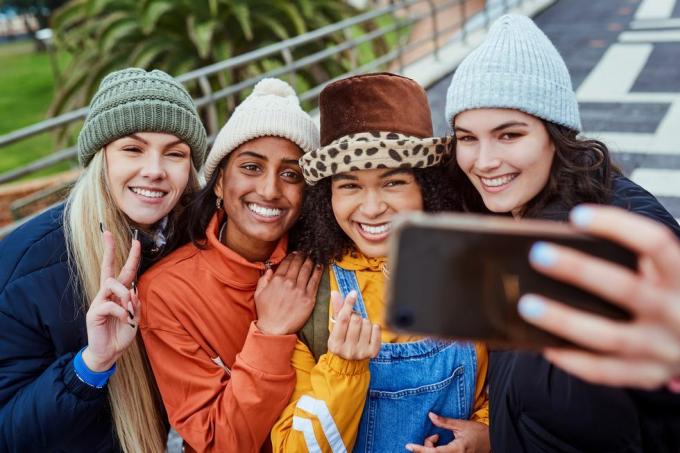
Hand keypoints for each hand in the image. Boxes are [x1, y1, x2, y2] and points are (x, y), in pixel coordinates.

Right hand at [82, 230, 140, 371]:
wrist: (109, 353)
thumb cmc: (122, 333)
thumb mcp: (135, 317)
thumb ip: (135, 303)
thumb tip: (132, 291)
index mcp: (118, 293)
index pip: (124, 270)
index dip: (130, 256)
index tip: (135, 241)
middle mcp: (107, 293)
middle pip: (107, 267)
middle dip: (109, 249)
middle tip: (107, 233)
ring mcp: (98, 301)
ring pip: (112, 284)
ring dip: (125, 296)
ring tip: (130, 312)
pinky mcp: (94, 312)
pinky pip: (110, 304)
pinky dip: (122, 312)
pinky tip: (126, 320)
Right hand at [254, 252, 321, 334]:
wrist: (275, 329)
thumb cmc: (266, 312)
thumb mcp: (259, 294)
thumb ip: (263, 280)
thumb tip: (269, 270)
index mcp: (277, 280)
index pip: (287, 263)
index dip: (292, 256)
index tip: (295, 252)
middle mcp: (289, 283)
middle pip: (298, 264)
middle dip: (302, 255)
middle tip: (306, 252)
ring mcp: (300, 290)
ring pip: (307, 270)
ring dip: (311, 261)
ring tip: (313, 257)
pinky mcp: (309, 299)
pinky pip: (315, 282)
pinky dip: (318, 272)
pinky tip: (320, 266)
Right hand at [327, 290, 380, 359]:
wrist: (349, 363)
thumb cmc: (342, 341)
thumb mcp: (336, 329)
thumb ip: (337, 310)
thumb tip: (334, 293)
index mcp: (335, 344)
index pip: (343, 319)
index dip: (348, 304)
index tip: (353, 293)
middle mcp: (347, 350)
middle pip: (356, 320)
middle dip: (356, 316)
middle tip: (354, 322)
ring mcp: (361, 352)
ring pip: (367, 324)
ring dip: (365, 322)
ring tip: (360, 329)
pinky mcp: (372, 353)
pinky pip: (377, 330)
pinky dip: (374, 327)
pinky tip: (369, 331)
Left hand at [405, 412, 489, 451]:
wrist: (491, 442)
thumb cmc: (478, 433)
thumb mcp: (461, 425)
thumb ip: (445, 422)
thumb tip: (430, 415)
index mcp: (457, 449)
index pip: (435, 452)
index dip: (420, 449)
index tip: (409, 445)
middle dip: (426, 446)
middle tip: (434, 435)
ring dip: (431, 449)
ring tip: (437, 438)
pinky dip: (435, 450)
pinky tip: (439, 444)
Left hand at [518, 205, 679, 389]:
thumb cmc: (670, 294)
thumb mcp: (665, 273)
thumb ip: (632, 260)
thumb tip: (563, 244)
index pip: (655, 243)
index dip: (618, 226)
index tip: (577, 216)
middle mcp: (676, 311)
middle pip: (624, 288)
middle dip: (579, 270)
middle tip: (537, 254)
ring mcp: (662, 348)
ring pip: (609, 337)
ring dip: (564, 321)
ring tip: (526, 305)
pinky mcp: (648, 374)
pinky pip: (605, 372)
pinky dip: (573, 360)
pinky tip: (544, 346)